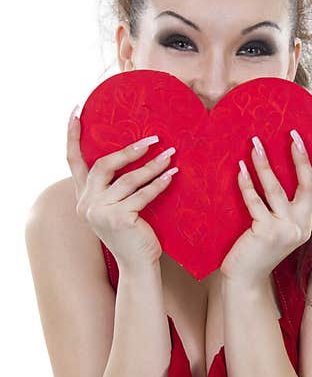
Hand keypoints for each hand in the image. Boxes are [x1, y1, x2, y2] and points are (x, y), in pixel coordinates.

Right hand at [67, 105, 176, 268]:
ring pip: (128, 179)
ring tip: (170, 154)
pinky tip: (173, 174)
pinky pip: (142, 194)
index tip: (76, 112)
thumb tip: (133, 154)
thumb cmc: (133, 234)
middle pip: (103, 165)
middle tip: (153, 139)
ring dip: (152, 165)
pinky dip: (159, 183)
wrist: (138, 265)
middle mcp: (86, 203)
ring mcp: (100, 212)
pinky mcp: (119, 219)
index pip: (73, 161)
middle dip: (129, 150)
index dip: (73, 136)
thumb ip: (115, 187)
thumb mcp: (117, 208)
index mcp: (83, 197)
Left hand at [220, 130, 311, 283]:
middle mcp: (301, 226)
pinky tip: (239, 169)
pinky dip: (247, 184)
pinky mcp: (266, 232)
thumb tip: (279, 172)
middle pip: (308, 186)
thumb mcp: (278, 228)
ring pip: (277, 190)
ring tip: (255, 144)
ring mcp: (286, 230)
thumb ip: (284, 208)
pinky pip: (255, 202)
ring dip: (265, 164)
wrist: (245, 278)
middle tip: (293, 135)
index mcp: (307, 223)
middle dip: (302, 158)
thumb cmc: (257, 249)